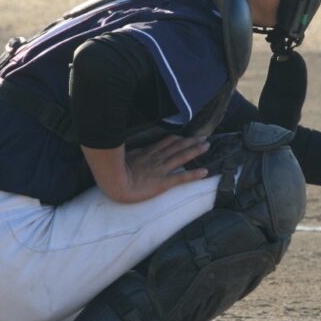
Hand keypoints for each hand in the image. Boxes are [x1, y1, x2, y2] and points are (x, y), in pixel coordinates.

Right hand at [82, 136, 209, 203]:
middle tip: (203, 136)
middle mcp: (156, 159)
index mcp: (146, 154)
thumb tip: (130, 151)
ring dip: (195, 151)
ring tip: (207, 146)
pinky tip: (205, 172)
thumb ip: (129, 154)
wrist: (115, 184)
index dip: (176, 140)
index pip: (164, 144)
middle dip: (191, 141)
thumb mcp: (121, 158)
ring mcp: (161, 170)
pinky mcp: (164, 183)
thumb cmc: (114, 173)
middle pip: (177, 147)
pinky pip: (182, 178)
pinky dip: (194, 174)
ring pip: (181, 157)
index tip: (184, 137)